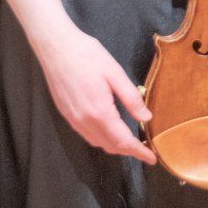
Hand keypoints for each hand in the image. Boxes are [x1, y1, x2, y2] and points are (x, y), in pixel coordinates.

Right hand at [34, 25, 155, 162]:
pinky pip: (86, 134)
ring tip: (129, 141)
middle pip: (109, 146)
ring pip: (97, 142)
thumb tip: (146, 118)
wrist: (56, 49)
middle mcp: (85, 121)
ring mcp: (73, 120)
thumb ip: (131, 98)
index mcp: (100, 112)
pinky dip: (101, 138)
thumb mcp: (115, 73)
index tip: (151, 158)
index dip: (138, 152)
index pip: (122, 141)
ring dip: (114, 146)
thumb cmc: (88, 56)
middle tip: (144, 149)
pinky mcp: (66, 115)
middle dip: (128, 151)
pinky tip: (109, 130)